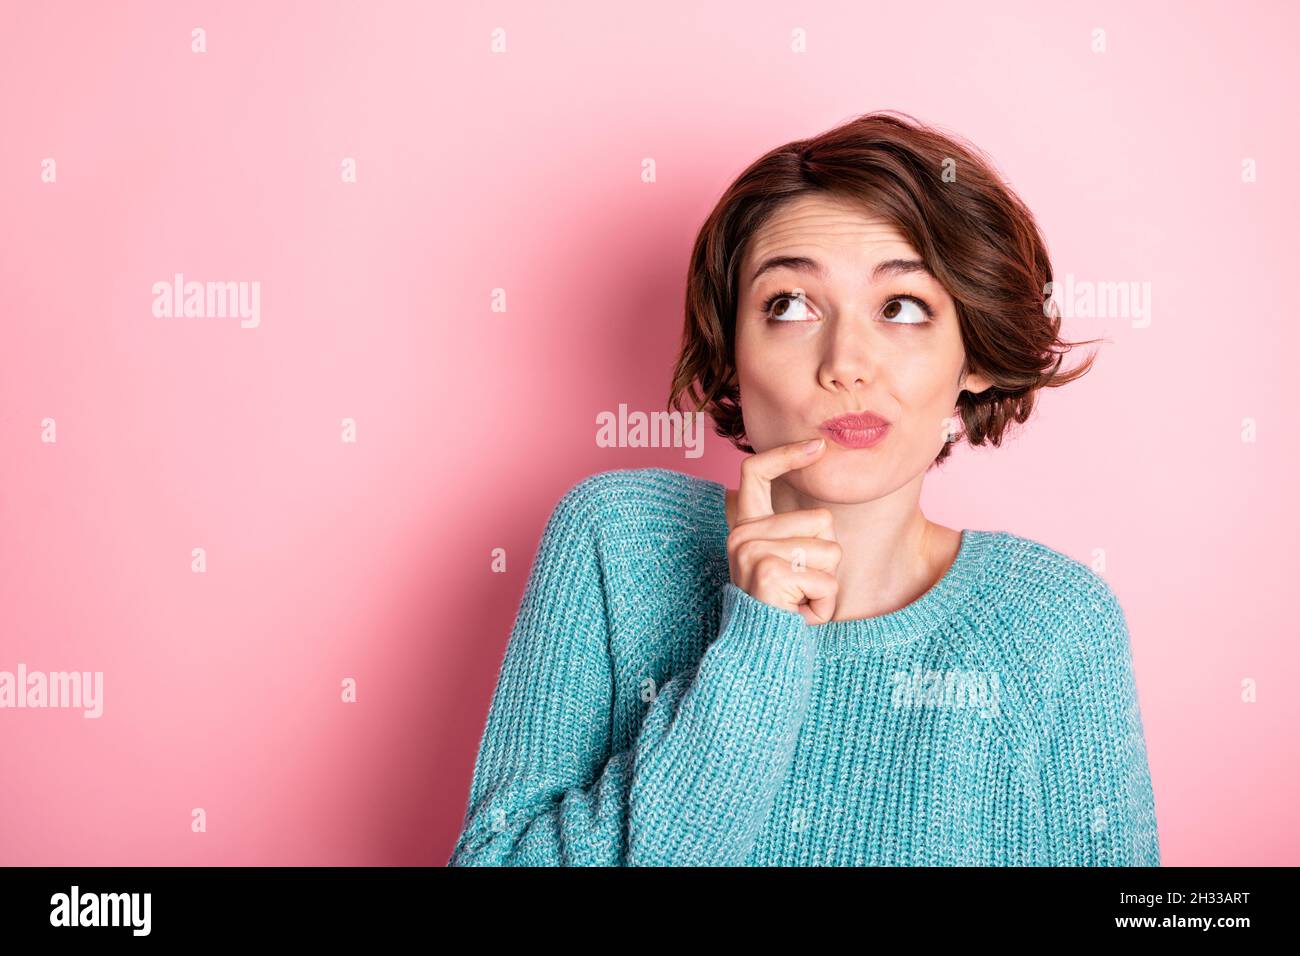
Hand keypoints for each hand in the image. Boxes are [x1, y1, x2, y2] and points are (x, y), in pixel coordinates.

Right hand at [726, 437, 840, 624]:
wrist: (761, 656)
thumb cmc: (783, 611)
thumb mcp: (787, 563)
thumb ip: (797, 533)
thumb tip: (825, 509)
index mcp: (745, 528)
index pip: (756, 472)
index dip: (786, 454)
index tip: (817, 446)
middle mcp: (742, 535)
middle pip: (821, 520)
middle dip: (827, 558)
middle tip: (799, 588)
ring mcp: (752, 552)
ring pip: (830, 550)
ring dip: (827, 584)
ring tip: (799, 602)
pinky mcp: (769, 572)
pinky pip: (826, 580)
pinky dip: (824, 604)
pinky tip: (800, 614)